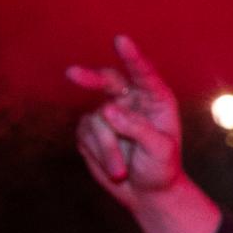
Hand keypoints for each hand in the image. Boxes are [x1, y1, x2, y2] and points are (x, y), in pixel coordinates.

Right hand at [67, 36, 221, 232]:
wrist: (147, 193)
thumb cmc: (161, 168)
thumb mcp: (159, 150)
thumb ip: (137, 128)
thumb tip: (107, 110)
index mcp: (155, 99)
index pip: (144, 74)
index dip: (132, 57)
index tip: (120, 40)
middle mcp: (131, 101)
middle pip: (108, 81)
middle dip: (90, 78)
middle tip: (71, 75)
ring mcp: (108, 114)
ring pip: (96, 119)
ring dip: (106, 148)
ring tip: (121, 171)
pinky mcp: (91, 131)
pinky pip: (86, 135)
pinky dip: (98, 154)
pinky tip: (113, 168)